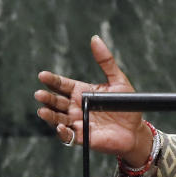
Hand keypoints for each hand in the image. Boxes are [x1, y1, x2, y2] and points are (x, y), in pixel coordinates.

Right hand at [35, 35, 151, 166]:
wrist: (136, 130)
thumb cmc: (127, 106)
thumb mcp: (118, 80)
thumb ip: (106, 61)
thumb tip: (95, 39)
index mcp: (82, 92)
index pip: (62, 85)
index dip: (52, 80)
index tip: (43, 75)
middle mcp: (76, 107)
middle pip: (56, 101)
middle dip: (47, 98)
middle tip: (40, 93)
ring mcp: (77, 122)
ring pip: (57, 118)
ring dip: (49, 115)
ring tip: (43, 110)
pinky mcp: (82, 137)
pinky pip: (68, 136)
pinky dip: (62, 133)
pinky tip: (60, 127)